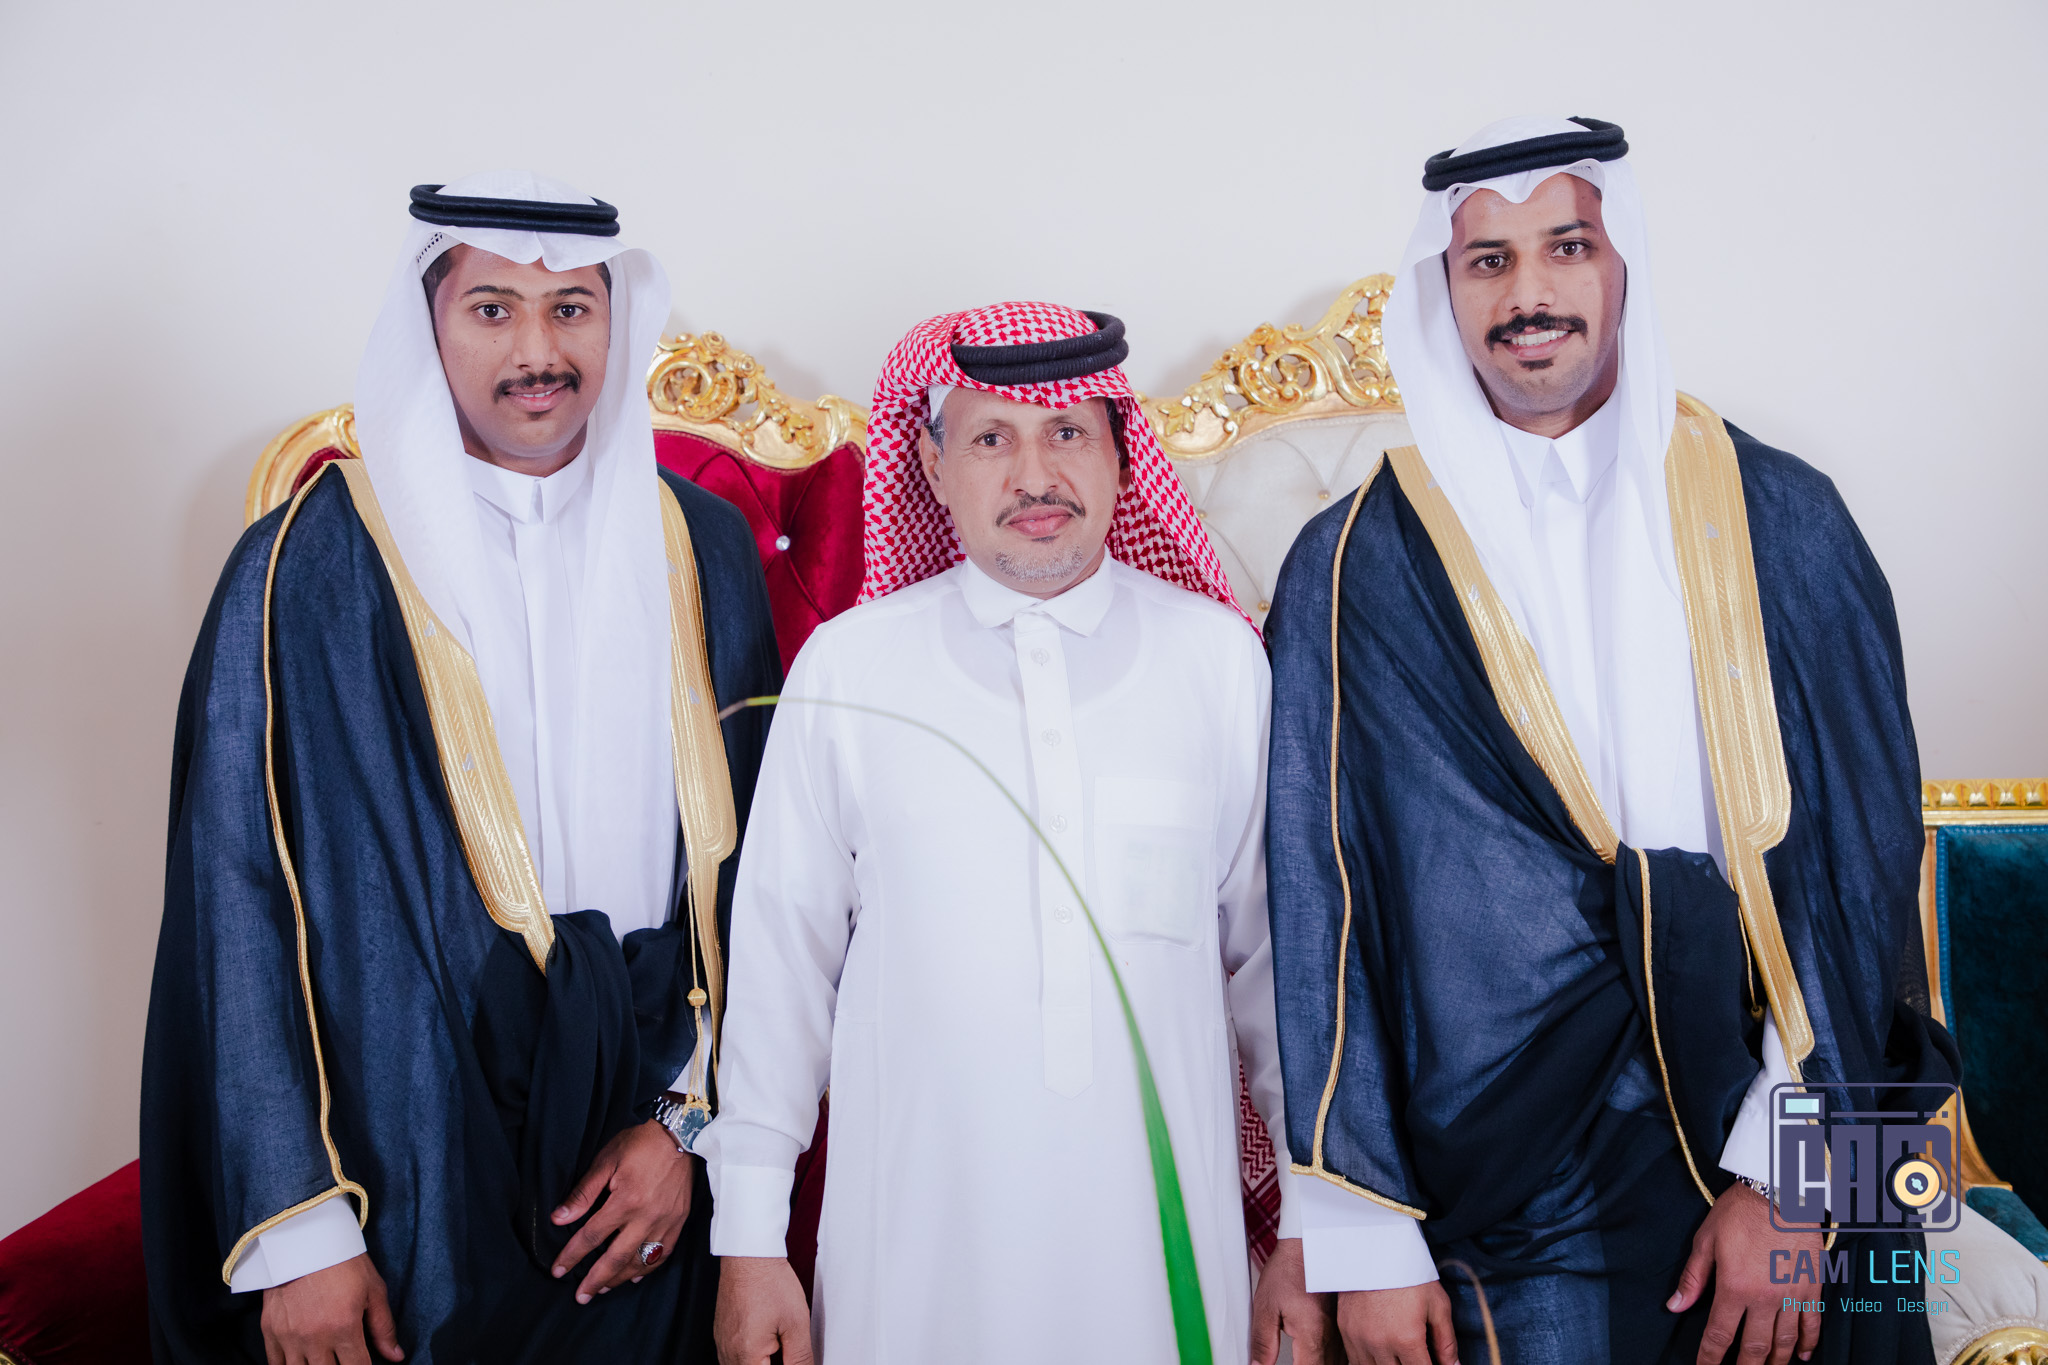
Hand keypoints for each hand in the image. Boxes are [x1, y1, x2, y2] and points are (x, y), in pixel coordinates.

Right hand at [260, 1252, 403, 1364]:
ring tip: (324, 1360)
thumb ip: (383, 1327)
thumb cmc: (345, 1262)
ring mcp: (289, 1336)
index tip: (365, 1364)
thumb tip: (396, 1357)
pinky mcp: (269, 1331)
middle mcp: (315, 1337)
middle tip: (344, 1359)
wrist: (305, 1240)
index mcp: (344, 1327)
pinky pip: (275, 1364)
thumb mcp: (373, 1290)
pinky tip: (300, 1363)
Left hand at [550, 1119, 695, 1303]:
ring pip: (640, 1261)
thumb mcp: (606, 1160)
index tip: (558, 1270)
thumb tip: (559, 1218)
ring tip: (603, 1289)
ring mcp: (666, 1222)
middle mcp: (647, 1217)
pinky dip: (647, 1269)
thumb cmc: (640, 1144)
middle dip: (595, 1280)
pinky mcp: (679, 1221)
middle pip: (616, 1258)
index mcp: (626, 1201)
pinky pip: (663, 1254)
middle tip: (580, 1296)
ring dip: (620, 1279)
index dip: (571, 1256)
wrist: (680, 1134)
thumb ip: (583, 1192)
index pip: (591, 1236)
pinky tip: (635, 1275)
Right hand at [715, 1256, 811, 1364]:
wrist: (749, 1255)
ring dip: (761, 1362)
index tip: (791, 1356)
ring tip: (778, 1343)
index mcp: (746, 1355)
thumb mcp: (796, 1323)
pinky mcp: (721, 1335)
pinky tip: (765, 1342)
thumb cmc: (769, 1282)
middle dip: (772, 1363)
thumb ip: (800, 1357)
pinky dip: (750, 1356)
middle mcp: (729, 1354)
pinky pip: (733, 1358)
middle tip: (785, 1344)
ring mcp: (722, 1344)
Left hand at [1251, 1239, 1337, 1364]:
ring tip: (1302, 1358)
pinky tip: (1318, 1356)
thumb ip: (1263, 1342)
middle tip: (1293, 1359)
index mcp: (1312, 1335)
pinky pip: (1342, 1356)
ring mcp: (1340, 1333)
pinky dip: (1330, 1360)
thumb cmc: (1289, 1269)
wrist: (1309, 1245)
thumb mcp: (1266, 1306)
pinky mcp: (1342, 1327)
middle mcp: (1331, 1338)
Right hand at [1337, 1280, 1457, 1364]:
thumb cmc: (1409, 1273)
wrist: (1375, 1246)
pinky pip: (1357, 1361)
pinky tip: (1383, 1355)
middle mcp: (1379, 1344)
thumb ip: (1446, 1342)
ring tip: (1400, 1355)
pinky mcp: (1346, 1331)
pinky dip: (1370, 1363)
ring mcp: (1359, 1339)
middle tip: (1417, 1356)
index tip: (1434, 1362)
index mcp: (1406, 1339)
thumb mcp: (1438, 1305)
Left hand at [1668, 1182, 1821, 1363]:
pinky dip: (1808, 1343)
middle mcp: (1764, 1298)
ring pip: (1784, 1342)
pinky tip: (1803, 1356)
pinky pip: (1812, 1323)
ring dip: (1775, 1361)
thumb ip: (1693, 1278)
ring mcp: (1791, 1295)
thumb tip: (1675, 1306)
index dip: (1710, 1358)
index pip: (1719, 1335)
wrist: (1779, 1190)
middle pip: (1754, 1347)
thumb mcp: (1706, 1241)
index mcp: (1734, 1287)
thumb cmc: (1738, 1212)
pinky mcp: (1812, 1287)